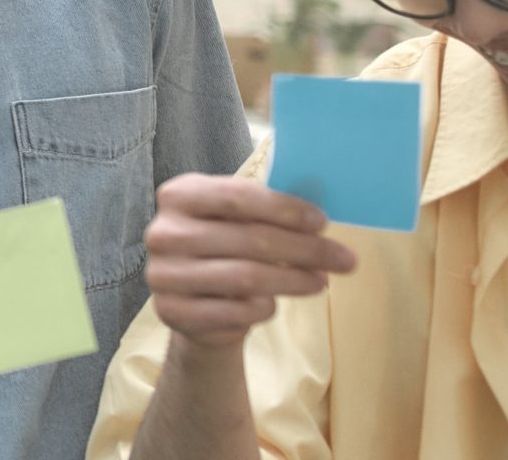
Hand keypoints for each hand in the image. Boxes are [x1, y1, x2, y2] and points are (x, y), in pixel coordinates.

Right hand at [143, 174, 357, 348]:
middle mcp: (163, 232)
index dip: (284, 209)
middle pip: (249, 239)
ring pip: (247, 277)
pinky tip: (274, 303)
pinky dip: (265, 308)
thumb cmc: (225, 248)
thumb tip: (318, 224)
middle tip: (344, 260)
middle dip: (304, 250)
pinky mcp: (171, 312)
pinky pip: (236, 311)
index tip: (323, 223)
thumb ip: (266, 214)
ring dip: (294, 280)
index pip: (236, 197)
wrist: (192, 301)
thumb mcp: (237, 219)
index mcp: (179, 195)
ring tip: (321, 281)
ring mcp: (163, 274)